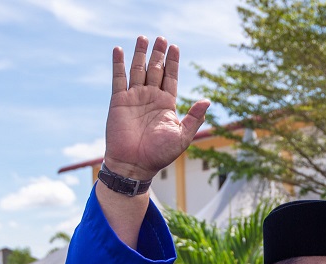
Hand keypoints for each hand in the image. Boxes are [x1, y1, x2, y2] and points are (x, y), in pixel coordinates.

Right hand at [104, 35, 209, 180]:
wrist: (134, 165)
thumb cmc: (159, 154)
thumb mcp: (182, 136)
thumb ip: (194, 118)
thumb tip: (207, 100)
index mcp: (166, 104)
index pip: (170, 77)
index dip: (172, 62)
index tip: (175, 47)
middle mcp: (150, 98)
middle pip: (155, 69)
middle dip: (158, 54)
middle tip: (161, 38)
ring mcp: (134, 98)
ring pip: (137, 70)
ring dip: (140, 54)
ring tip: (143, 38)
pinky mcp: (119, 101)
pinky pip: (118, 79)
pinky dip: (118, 64)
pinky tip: (119, 50)